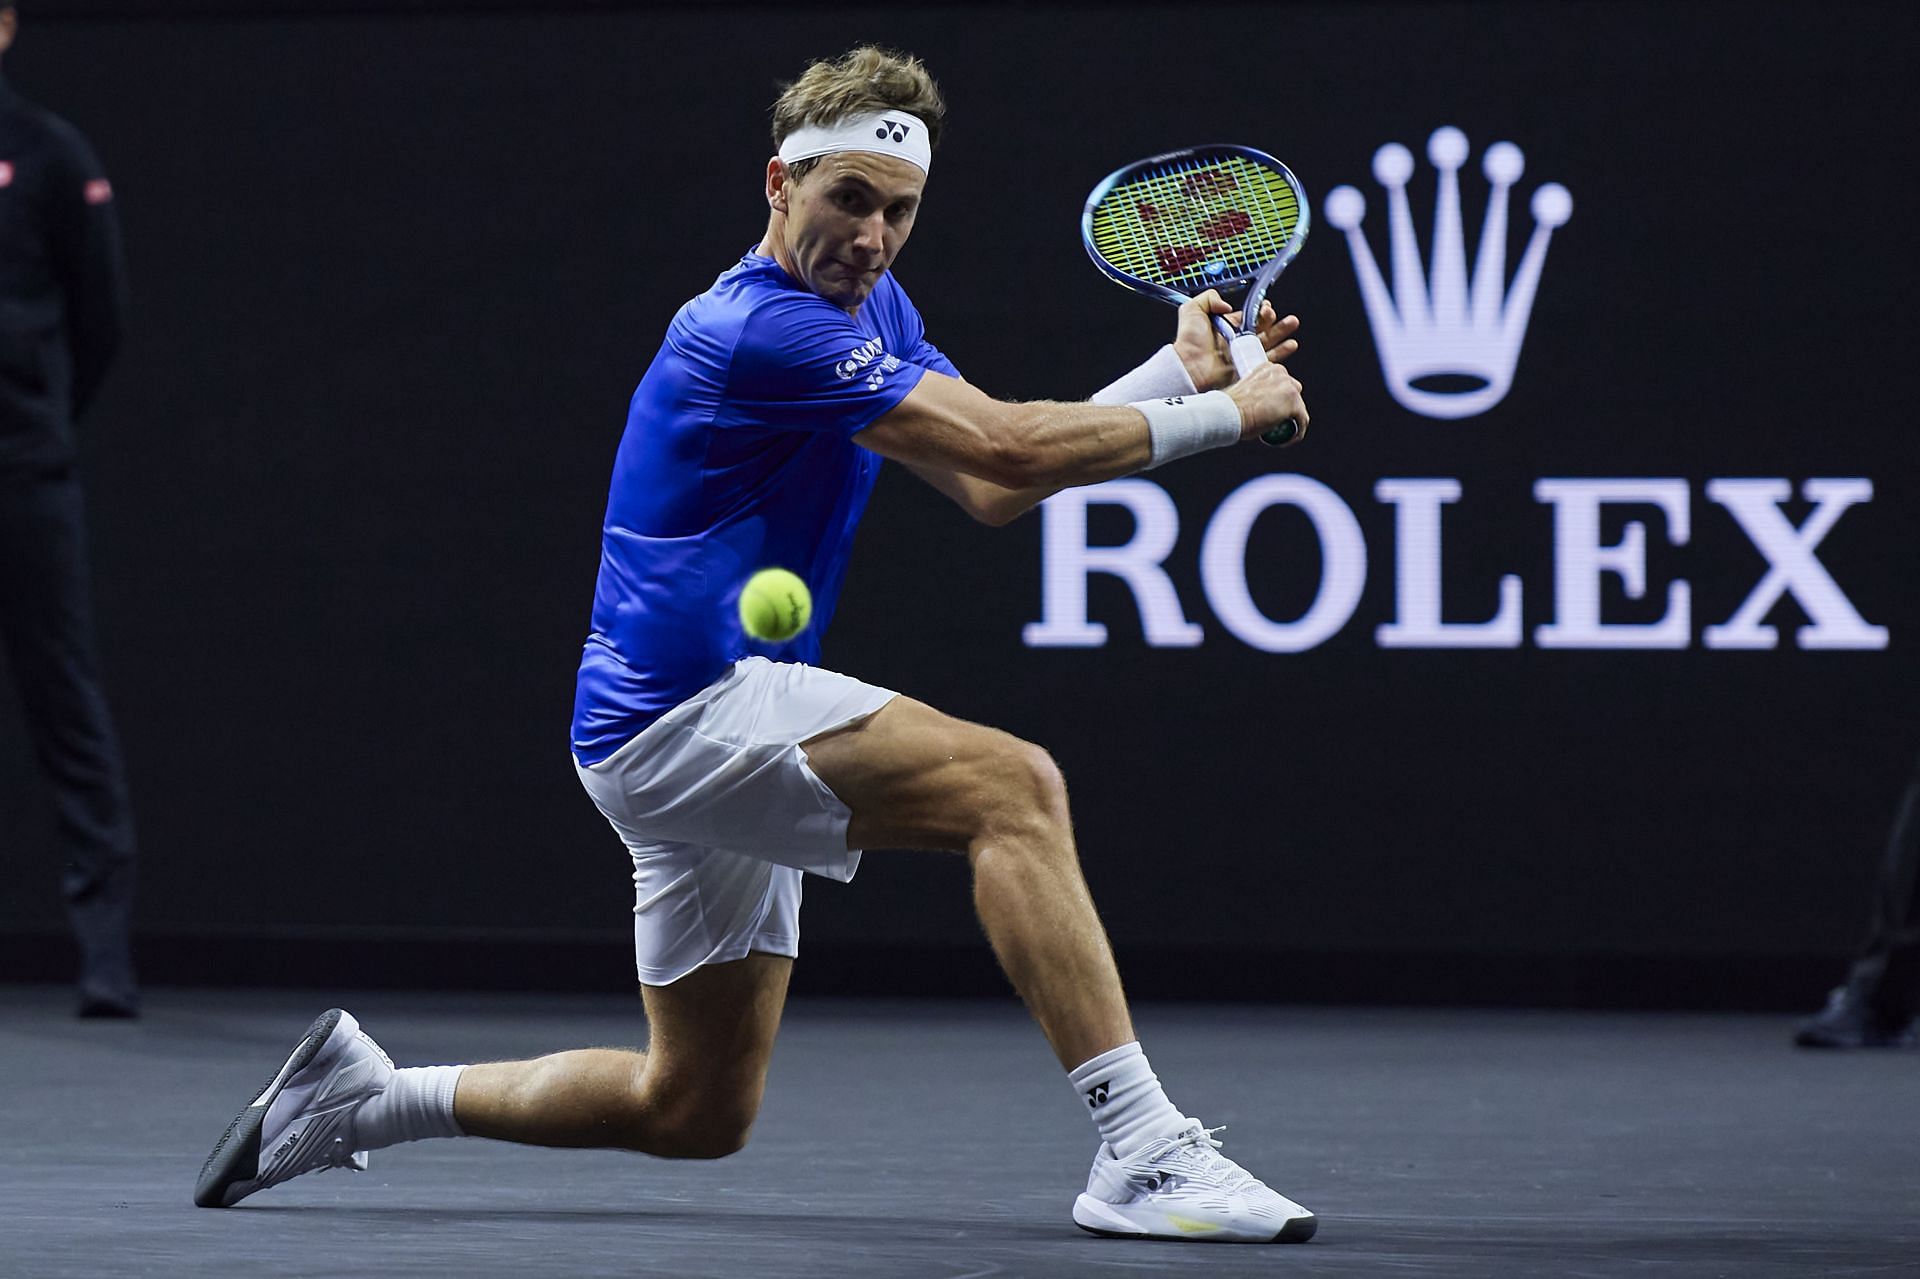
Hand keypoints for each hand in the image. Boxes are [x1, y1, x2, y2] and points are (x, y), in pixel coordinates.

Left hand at [1172, 289, 1302, 390]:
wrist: (1189, 367)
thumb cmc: (1188, 342)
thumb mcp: (1192, 310)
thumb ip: (1209, 299)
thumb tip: (1227, 304)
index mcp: (1226, 327)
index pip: (1249, 317)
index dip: (1260, 311)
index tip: (1267, 307)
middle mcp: (1236, 342)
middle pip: (1262, 329)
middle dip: (1276, 321)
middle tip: (1286, 316)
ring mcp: (1242, 356)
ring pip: (1268, 343)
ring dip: (1282, 333)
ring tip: (1292, 324)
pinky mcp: (1247, 369)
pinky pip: (1268, 360)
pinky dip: (1281, 353)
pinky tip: (1290, 345)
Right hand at [1223, 360, 1308, 443]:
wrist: (1227, 413)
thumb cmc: (1229, 407)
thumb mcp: (1243, 392)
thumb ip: (1255, 393)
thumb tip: (1260, 406)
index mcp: (1268, 368)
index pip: (1282, 384)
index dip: (1278, 401)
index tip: (1271, 414)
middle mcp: (1281, 373)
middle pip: (1293, 393)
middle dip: (1288, 409)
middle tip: (1276, 424)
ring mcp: (1290, 388)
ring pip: (1299, 408)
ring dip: (1293, 421)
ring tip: (1281, 434)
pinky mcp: (1295, 404)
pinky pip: (1302, 421)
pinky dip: (1298, 432)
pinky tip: (1287, 440)